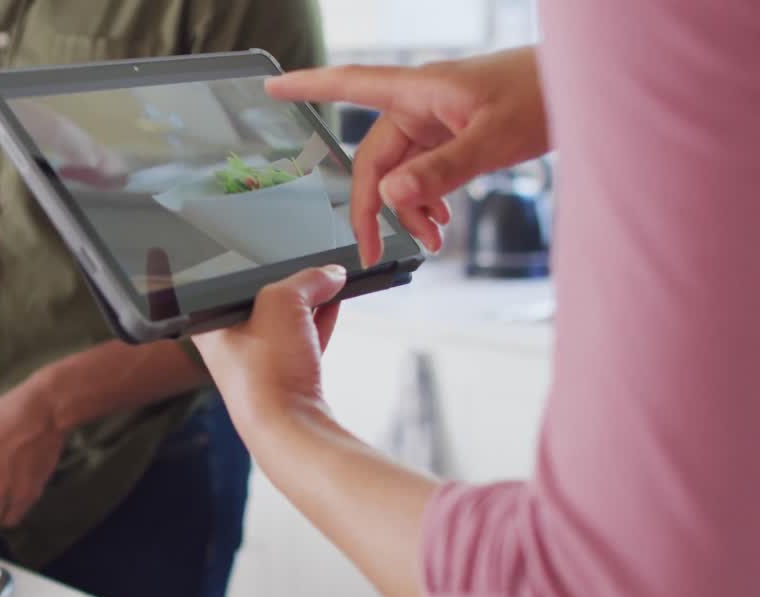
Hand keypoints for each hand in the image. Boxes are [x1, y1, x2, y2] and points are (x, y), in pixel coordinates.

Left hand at [192, 266, 345, 426]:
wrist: (289, 430)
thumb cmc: (266, 372)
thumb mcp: (282, 303)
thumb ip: (306, 280)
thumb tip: (331, 273)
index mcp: (209, 326)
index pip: (227, 284)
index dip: (253, 265)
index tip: (274, 252)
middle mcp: (229, 346)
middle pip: (261, 301)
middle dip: (289, 284)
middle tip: (313, 265)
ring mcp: (258, 365)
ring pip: (285, 321)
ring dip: (309, 302)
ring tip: (332, 280)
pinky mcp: (285, 379)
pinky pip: (303, 340)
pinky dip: (319, 323)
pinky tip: (335, 303)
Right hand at [266, 47, 549, 266]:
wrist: (586, 89)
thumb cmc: (544, 94)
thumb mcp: (492, 139)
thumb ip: (440, 170)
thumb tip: (389, 196)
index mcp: (418, 92)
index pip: (349, 84)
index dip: (307, 86)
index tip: (272, 87)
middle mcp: (420, 104)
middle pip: (375, 158)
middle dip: (374, 206)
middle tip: (376, 250)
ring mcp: (437, 121)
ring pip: (400, 171)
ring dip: (407, 209)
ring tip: (432, 240)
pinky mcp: (454, 134)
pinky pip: (424, 171)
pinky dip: (426, 199)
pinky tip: (440, 221)